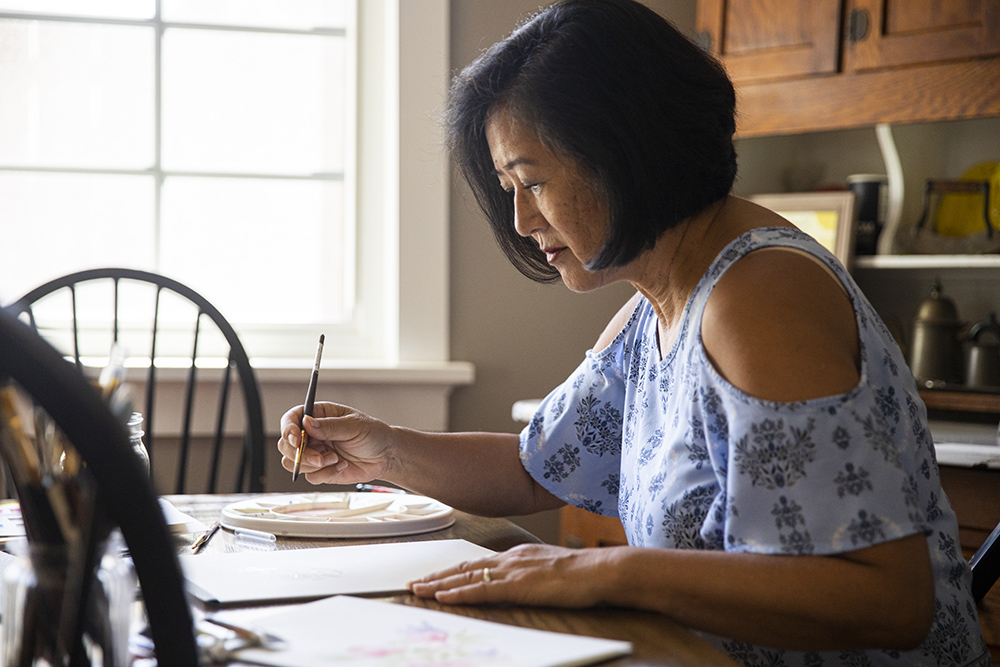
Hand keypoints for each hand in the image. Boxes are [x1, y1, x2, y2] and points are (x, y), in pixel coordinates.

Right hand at [277, 402, 394, 483]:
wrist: (386, 456)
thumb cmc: (373, 434)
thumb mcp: (354, 426)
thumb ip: (330, 426)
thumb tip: (307, 423)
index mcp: (319, 416)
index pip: (292, 419)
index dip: (289, 429)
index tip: (296, 440)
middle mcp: (313, 434)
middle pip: (286, 444)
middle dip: (298, 453)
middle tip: (318, 458)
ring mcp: (315, 453)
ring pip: (293, 463)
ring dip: (312, 465)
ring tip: (334, 459)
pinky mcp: (321, 470)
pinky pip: (311, 477)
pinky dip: (326, 474)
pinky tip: (342, 465)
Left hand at [408, 544, 612, 607]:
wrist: (598, 570)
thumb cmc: (582, 572)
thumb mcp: (550, 568)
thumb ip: (531, 572)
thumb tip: (522, 582)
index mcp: (517, 554)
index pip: (477, 563)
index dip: (453, 570)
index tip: (435, 576)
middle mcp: (509, 559)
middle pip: (464, 568)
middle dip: (437, 576)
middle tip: (414, 584)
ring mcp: (512, 571)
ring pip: (466, 578)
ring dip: (439, 585)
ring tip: (418, 591)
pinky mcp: (517, 586)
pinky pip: (481, 590)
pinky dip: (459, 594)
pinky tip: (443, 597)